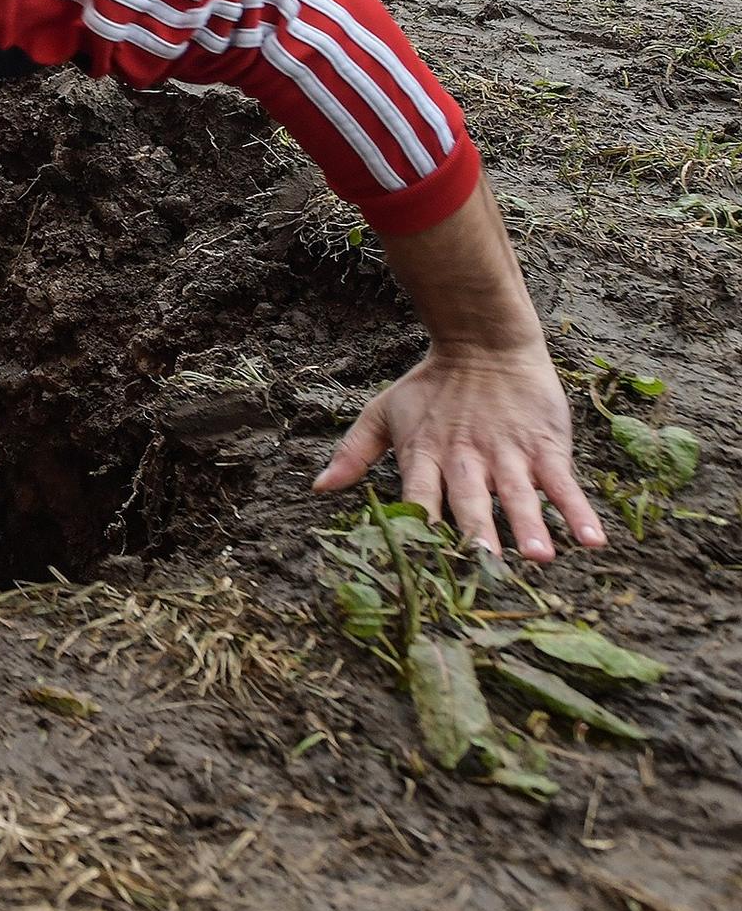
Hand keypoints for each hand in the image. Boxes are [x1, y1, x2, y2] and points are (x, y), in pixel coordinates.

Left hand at [315, 341, 604, 560]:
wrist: (483, 344)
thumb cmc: (430, 388)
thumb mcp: (383, 413)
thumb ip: (354, 452)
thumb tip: (318, 487)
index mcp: (425, 455)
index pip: (419, 495)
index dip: (420, 525)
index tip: (420, 562)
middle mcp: (466, 459)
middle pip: (470, 500)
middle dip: (476, 532)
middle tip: (484, 566)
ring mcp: (508, 454)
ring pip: (519, 494)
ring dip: (530, 525)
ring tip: (540, 557)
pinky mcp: (545, 446)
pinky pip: (563, 483)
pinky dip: (578, 511)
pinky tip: (593, 540)